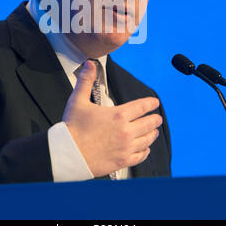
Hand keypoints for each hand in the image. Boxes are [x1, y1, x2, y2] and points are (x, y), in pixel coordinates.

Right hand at [62, 60, 161, 176]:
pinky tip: (145, 149)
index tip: (155, 102)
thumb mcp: (78, 100)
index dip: (150, 103)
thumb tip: (90, 65)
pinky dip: (145, 151)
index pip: (142, 106)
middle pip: (148, 123)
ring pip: (147, 140)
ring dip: (152, 134)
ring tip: (154, 132)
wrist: (68, 154)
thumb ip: (86, 80)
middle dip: (155, 119)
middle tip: (157, 118)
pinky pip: (141, 156)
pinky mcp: (122, 161)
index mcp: (118, 115)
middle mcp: (126, 131)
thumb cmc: (73, 128)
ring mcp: (126, 147)